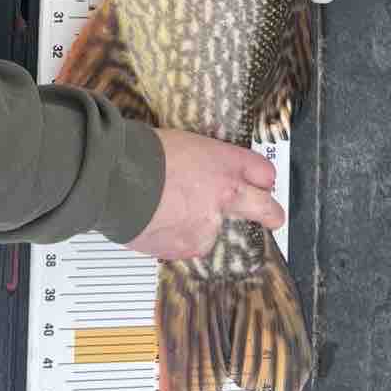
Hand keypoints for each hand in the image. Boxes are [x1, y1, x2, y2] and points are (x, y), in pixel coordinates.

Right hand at [125, 129, 284, 259]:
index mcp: (225, 163)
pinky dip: (176, 236)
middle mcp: (225, 196)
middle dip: (270, 214)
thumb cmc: (142, 153)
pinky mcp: (189, 248)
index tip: (261, 183)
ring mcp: (209, 226)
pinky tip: (158, 220)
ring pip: (216, 230)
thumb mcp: (183, 143)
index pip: (263, 172)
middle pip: (266, 209)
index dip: (262, 179)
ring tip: (170, 210)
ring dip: (202, 224)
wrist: (117, 179)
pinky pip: (188, 244)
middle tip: (273, 218)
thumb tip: (199, 170)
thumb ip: (200, 163)